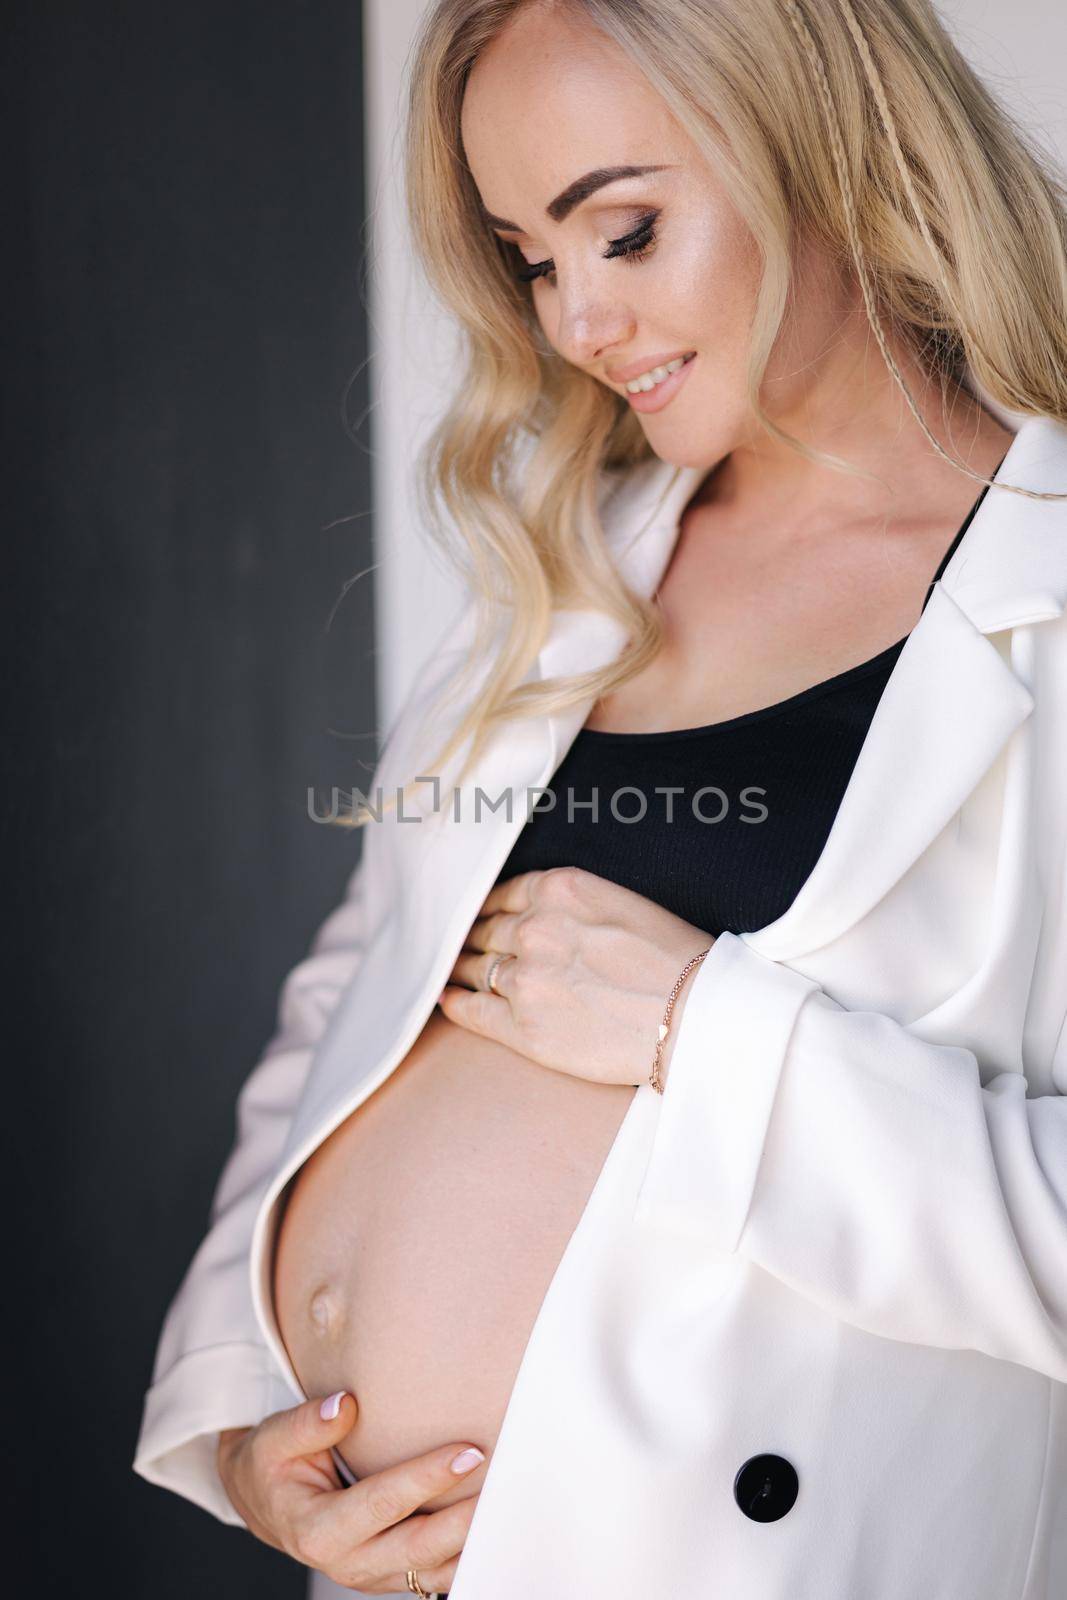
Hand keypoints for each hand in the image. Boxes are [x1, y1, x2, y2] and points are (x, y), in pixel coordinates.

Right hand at [217, 1390, 485, 1592]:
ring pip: (433, 1570)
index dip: (426, 1478)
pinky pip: (436, 1575)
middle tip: (508, 1480)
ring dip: (474, 1540)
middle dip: (466, 1517)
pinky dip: (468, 1553)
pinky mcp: (391, 1575)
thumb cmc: (272, 1465)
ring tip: (514, 1501)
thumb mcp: (272, 1439)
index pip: (382, 1503)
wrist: (265, 1501)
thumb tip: (347, 1405)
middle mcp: (348, 1562)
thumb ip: (307, 1422)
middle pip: (418, 1548)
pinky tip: (498, 1523)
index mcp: (317, 1530)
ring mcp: (373, 1575)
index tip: (468, 1452)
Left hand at [437, 866, 713, 1087]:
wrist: (696, 1016)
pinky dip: (454, 1003)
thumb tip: (538, 914)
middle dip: (472, 938)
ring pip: (475, 967)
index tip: (477, 917)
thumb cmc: (676, 961)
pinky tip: (446, 999)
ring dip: (462, 968)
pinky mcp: (523, 1027)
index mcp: (559, 890)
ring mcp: (524, 978)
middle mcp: (534, 928)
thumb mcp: (621, 903)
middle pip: (486, 931)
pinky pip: (472, 1011)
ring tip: (452, 969)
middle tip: (457, 944)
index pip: (503, 894)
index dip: (486, 908)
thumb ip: (571, 904)